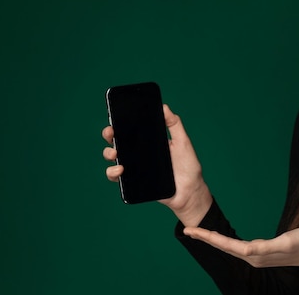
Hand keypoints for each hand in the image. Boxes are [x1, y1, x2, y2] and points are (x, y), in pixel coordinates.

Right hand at [102, 104, 212, 225]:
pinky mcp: (133, 181)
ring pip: (113, 158)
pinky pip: (116, 177)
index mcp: (149, 141)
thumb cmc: (188, 166)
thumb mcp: (183, 142)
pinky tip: (120, 169)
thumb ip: (174, 125)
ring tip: (115, 154)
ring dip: (108, 153)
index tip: (116, 115)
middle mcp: (139, 152)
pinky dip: (112, 173)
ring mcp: (135, 167)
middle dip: (109, 134)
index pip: (131, 129)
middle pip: (118, 141)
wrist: (189, 191)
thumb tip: (164, 107)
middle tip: (111, 132)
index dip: (121, 122)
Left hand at [182, 226, 298, 267]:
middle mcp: (252, 256)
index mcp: (254, 254)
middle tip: (187, 230)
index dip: (208, 237)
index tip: (192, 231)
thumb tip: (247, 248)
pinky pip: (236, 246)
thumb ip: (265, 247)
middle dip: (205, 238)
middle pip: (223, 246)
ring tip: (199, 232)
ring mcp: (256, 255)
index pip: (225, 244)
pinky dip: (224, 241)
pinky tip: (221, 239)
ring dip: (213, 240)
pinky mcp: (261, 251)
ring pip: (228, 246)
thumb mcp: (285, 242)